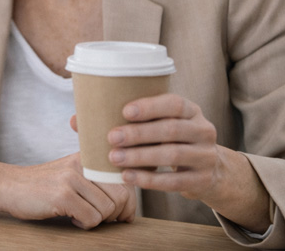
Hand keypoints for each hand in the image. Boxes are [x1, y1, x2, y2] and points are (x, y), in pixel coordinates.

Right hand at [5, 153, 136, 228]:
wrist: (10, 185)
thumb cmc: (44, 185)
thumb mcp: (72, 173)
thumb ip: (96, 179)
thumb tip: (128, 202)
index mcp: (88, 157)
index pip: (125, 180)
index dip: (130, 203)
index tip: (123, 215)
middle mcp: (82, 164)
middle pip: (121, 195)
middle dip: (116, 214)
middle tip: (99, 218)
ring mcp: (71, 178)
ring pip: (107, 209)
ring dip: (97, 220)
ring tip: (80, 215)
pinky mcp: (62, 195)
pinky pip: (91, 218)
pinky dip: (84, 224)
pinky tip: (71, 217)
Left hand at [69, 97, 270, 232]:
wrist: (208, 171)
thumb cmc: (168, 141)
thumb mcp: (156, 126)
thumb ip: (122, 121)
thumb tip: (76, 120)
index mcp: (190, 110)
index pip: (174, 103)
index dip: (150, 106)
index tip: (124, 111)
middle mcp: (203, 130)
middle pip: (170, 130)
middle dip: (138, 134)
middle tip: (111, 137)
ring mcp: (206, 156)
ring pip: (173, 155)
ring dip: (141, 157)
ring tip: (114, 158)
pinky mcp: (202, 180)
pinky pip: (175, 181)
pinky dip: (150, 180)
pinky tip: (129, 178)